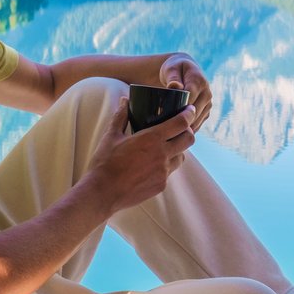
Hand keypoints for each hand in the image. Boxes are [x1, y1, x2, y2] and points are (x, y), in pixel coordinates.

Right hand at [84, 98, 197, 213]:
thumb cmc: (105, 162)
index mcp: (152, 139)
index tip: (190, 110)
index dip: (189, 114)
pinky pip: (170, 172)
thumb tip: (124, 101)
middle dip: (188, 131)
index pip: (181, 123)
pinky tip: (154, 165)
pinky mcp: (161, 185)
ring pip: (181, 157)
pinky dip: (166, 166)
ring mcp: (164, 172)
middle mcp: (162, 155)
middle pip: (189, 139)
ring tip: (166, 147)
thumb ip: (121, 116)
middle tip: (181, 128)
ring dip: (178, 150)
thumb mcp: (111, 136)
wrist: (103, 192)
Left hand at [159, 52, 211, 130]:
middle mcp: (207, 93)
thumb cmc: (174, 69)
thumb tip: (175, 86)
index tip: (164, 116)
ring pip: (196, 121)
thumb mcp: (171, 69)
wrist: (184, 70)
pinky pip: (198, 124)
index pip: (190, 99)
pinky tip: (175, 133)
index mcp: (199, 81)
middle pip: (194, 113)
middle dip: (179, 120)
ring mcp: (208, 103)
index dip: (178, 108)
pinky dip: (187, 130)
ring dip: (184, 127)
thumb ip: (172, 77)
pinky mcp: (206, 111)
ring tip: (168, 133)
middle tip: (163, 129)